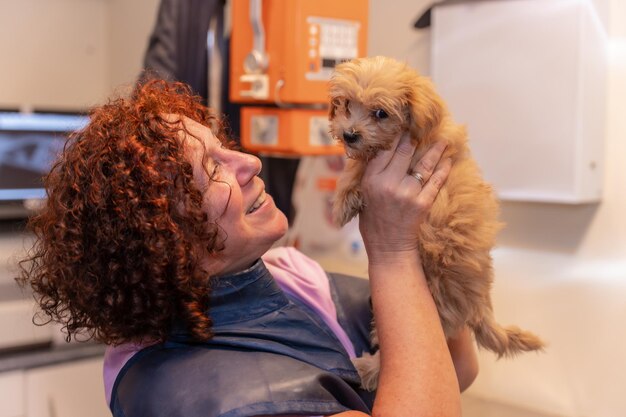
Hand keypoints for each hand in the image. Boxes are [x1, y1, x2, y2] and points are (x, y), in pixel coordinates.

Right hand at [358, 133, 450, 264]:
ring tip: (442, 140)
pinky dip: (443, 169)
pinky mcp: (423, 203)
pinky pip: (436, 181)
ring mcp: (407, 193)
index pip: (385, 149)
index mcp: (371, 179)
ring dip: (435, 149)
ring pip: (424, 163)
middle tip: (422, 126)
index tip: (402, 125)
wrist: (388, 247)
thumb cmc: (373, 220)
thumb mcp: (364, 194)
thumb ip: (373, 173)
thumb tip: (383, 150)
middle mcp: (388, 183)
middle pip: (405, 151)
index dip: (395, 135)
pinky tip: (448, 160)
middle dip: (414, 137)